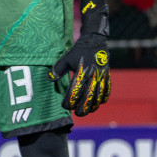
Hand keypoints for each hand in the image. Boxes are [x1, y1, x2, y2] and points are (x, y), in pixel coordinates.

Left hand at [50, 0, 110, 116]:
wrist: (95, 41)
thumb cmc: (78, 52)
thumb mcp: (65, 59)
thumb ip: (57, 70)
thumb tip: (49, 78)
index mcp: (81, 72)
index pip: (75, 91)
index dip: (70, 101)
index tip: (66, 106)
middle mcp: (92, 76)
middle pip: (89, 97)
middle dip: (83, 107)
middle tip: (77, 114)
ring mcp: (101, 77)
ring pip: (99, 96)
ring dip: (94, 105)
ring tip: (87, 111)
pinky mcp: (107, 76)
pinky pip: (107, 90)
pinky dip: (104, 98)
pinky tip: (99, 103)